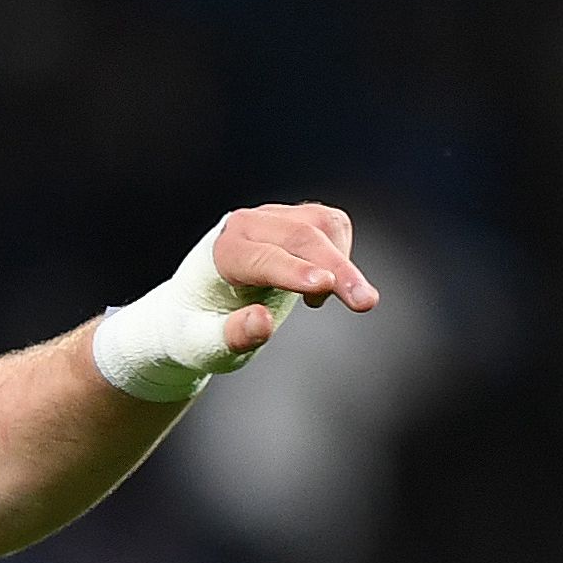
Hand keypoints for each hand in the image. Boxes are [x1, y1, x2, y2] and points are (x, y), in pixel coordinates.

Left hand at [97, 204, 381, 399]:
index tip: (323, 286)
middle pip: (300, 237)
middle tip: (366, 303)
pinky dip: (341, 254)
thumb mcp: (205, 345)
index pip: (261, 258)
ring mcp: (273, 217)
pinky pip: (333, 225)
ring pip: (323, 224)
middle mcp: (246, 225)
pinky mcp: (297, 218)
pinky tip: (321, 286)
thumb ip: (231, 336)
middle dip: (337, 269)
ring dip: (343, 261)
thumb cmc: (199, 329)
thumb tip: (263, 321)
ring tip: (334, 301)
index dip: (293, 272)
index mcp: (219, 253)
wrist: (196, 305)